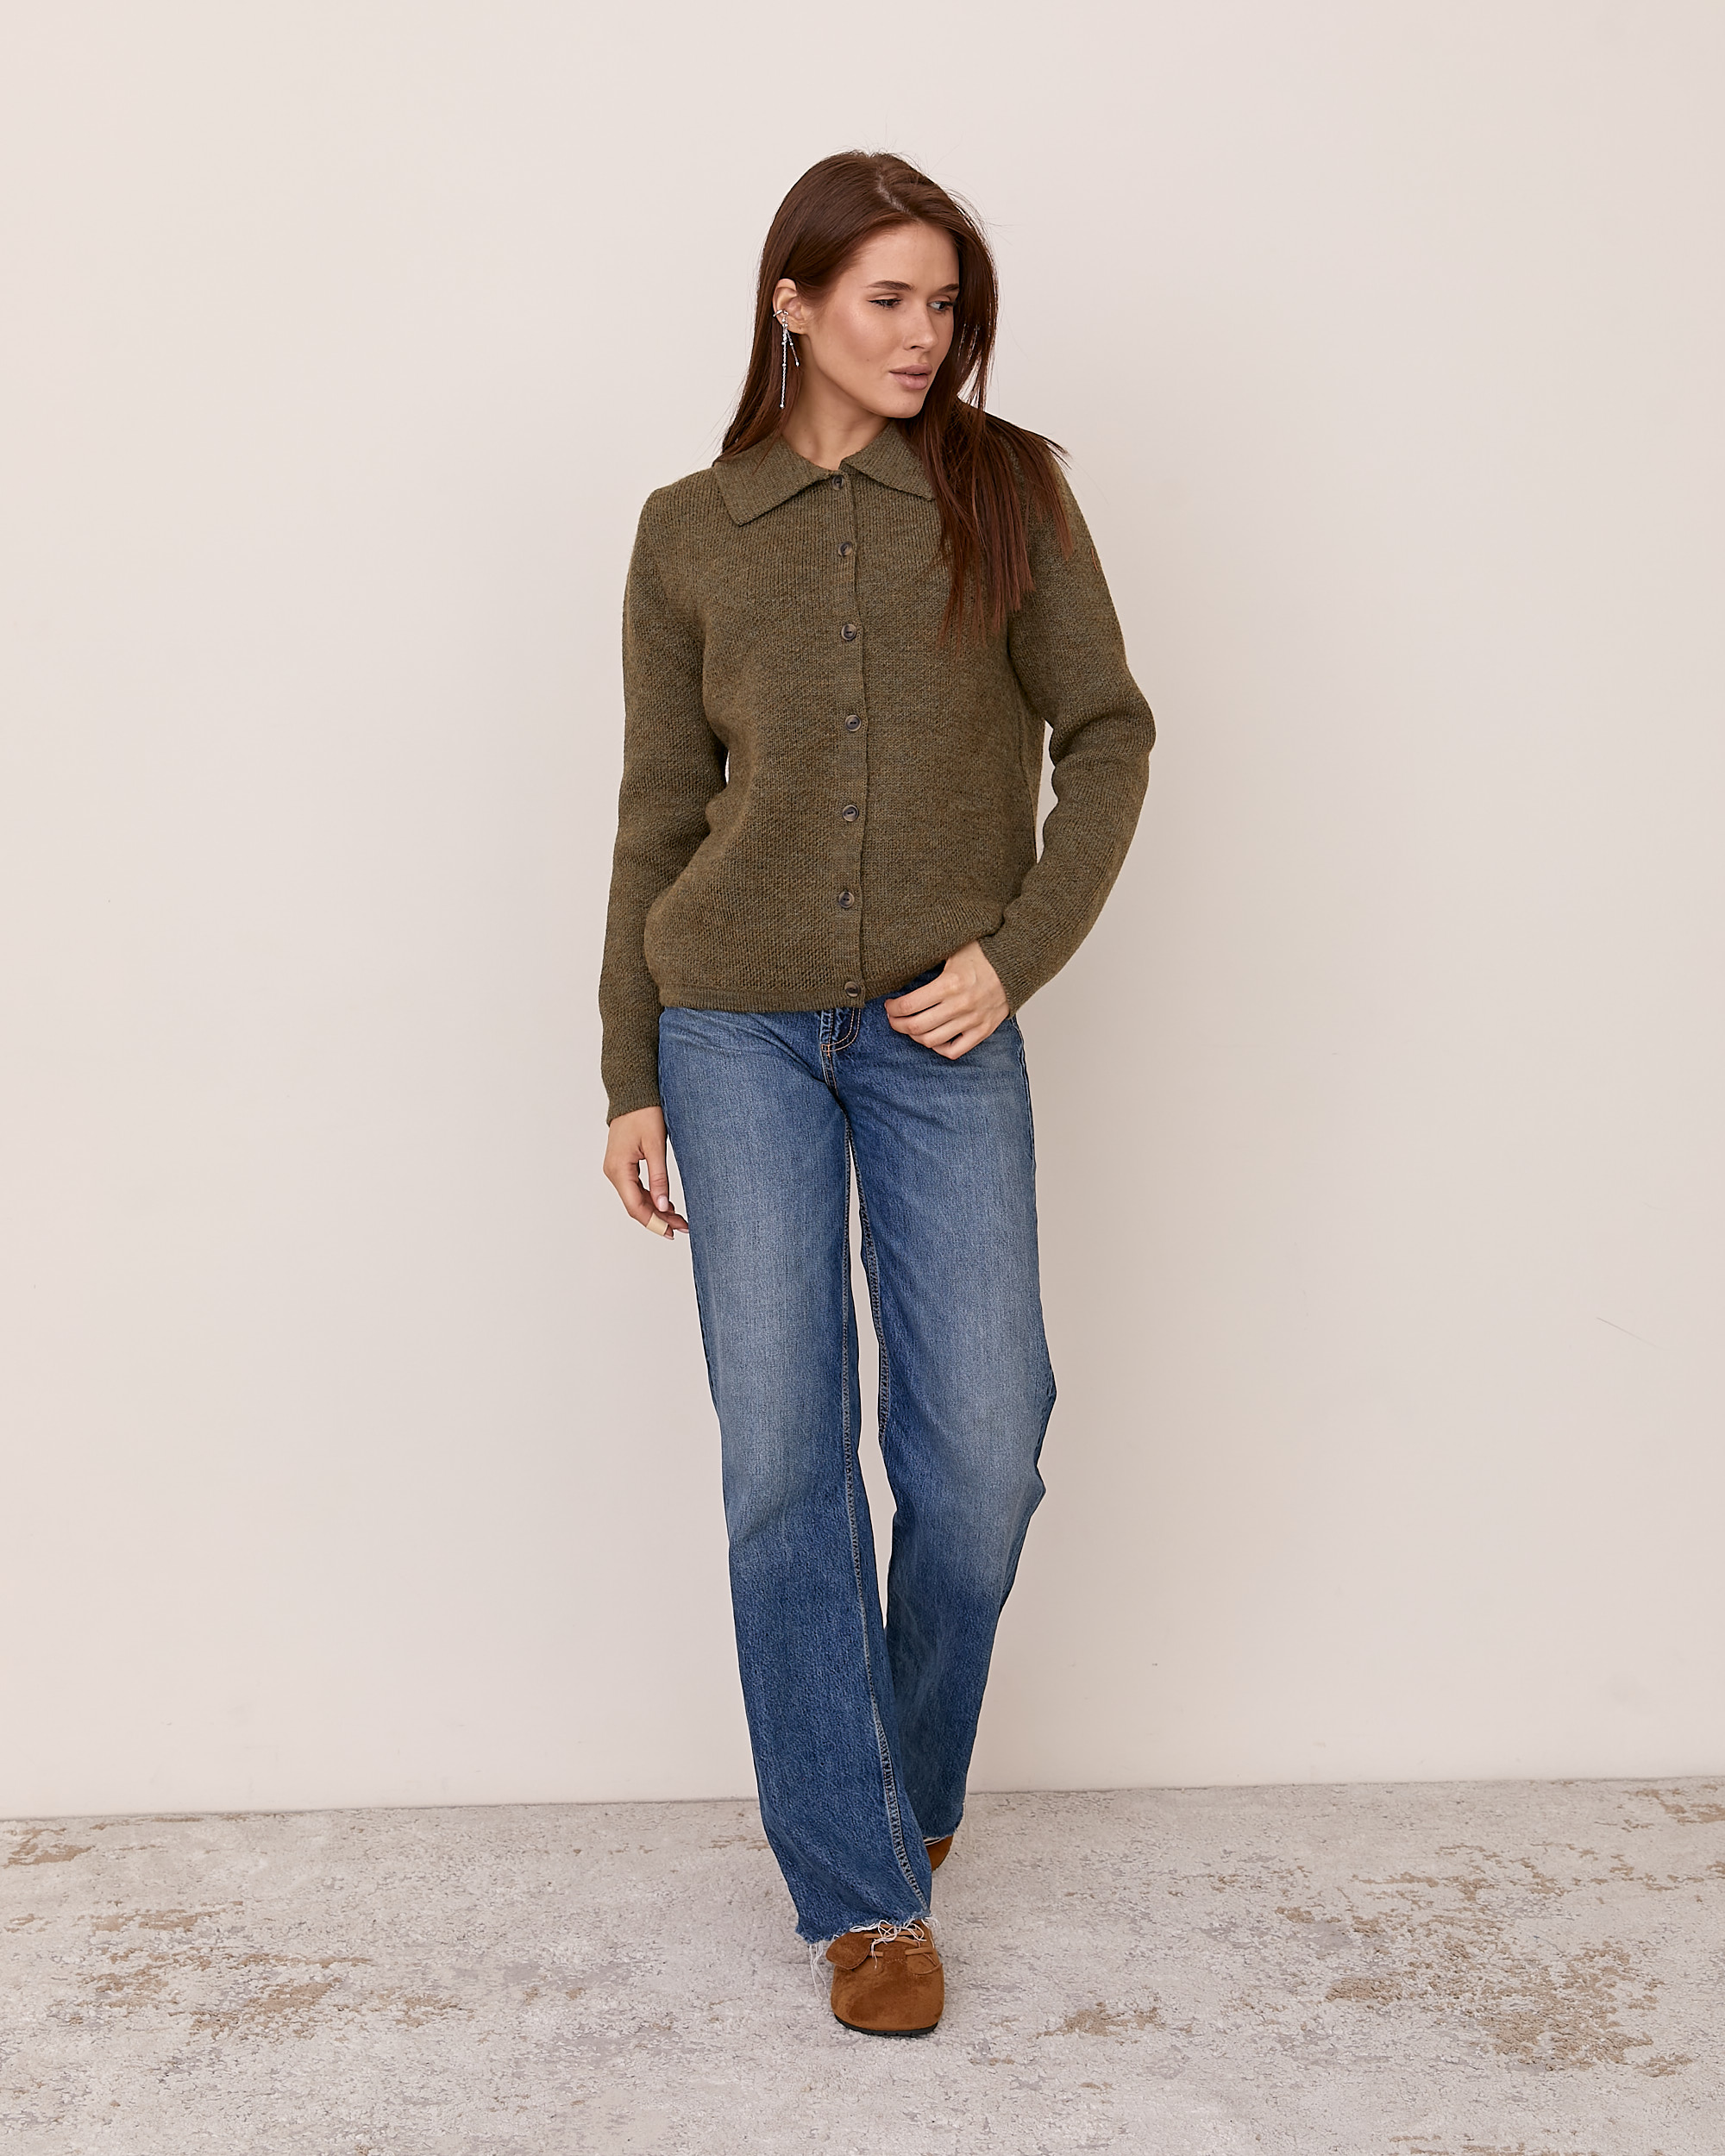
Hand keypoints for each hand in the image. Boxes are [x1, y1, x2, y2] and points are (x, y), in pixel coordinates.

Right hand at [603, 1106, 689, 1240]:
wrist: (633, 1093)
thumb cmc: (644, 1113)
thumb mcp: (655, 1146)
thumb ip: (659, 1178)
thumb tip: (662, 1205)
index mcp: (619, 1169)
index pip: (635, 1206)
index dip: (654, 1222)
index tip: (672, 1232)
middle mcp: (613, 1172)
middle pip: (635, 1206)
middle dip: (658, 1218)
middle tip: (682, 1227)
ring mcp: (616, 1169)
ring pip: (635, 1198)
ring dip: (656, 1209)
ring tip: (678, 1219)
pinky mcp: (622, 1165)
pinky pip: (635, 1188)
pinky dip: (650, 1197)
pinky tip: (666, 1203)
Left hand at [883, 941, 1010, 1057]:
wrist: (1017, 963)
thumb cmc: (984, 955)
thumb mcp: (953, 950)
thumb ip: (930, 960)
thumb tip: (902, 965)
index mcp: (950, 984)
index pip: (910, 1005)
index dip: (893, 1008)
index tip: (889, 1005)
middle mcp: (960, 1005)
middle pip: (916, 1026)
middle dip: (897, 1024)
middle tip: (893, 1018)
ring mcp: (972, 1021)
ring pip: (931, 1041)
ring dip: (914, 1036)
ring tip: (910, 1027)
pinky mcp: (982, 1030)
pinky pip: (955, 1051)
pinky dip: (939, 1048)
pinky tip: (933, 1038)